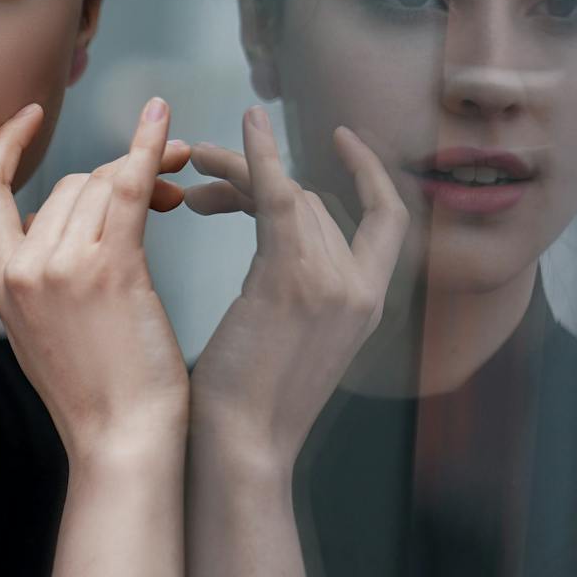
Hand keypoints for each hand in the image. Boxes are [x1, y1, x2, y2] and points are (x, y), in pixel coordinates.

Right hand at [0, 99, 190, 459]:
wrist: (122, 444)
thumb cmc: (100, 396)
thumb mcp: (45, 334)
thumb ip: (41, 278)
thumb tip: (67, 222)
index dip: (4, 147)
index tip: (30, 116)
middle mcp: (22, 269)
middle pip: (67, 185)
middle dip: (116, 174)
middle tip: (168, 185)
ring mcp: (62, 268)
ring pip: (101, 185)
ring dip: (145, 177)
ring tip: (182, 195)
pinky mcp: (111, 271)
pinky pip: (130, 188)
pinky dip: (150, 148)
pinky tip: (167, 125)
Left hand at [186, 108, 407, 465]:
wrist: (240, 452)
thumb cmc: (242, 411)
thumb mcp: (281, 344)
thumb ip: (289, 298)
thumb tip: (267, 261)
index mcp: (366, 307)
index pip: (387, 220)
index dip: (369, 173)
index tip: (339, 136)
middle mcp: (361, 289)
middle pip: (314, 201)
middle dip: (255, 179)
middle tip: (198, 174)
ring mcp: (334, 283)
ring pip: (290, 195)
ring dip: (238, 171)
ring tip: (189, 168)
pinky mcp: (293, 279)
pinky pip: (277, 196)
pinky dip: (259, 155)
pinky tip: (244, 124)